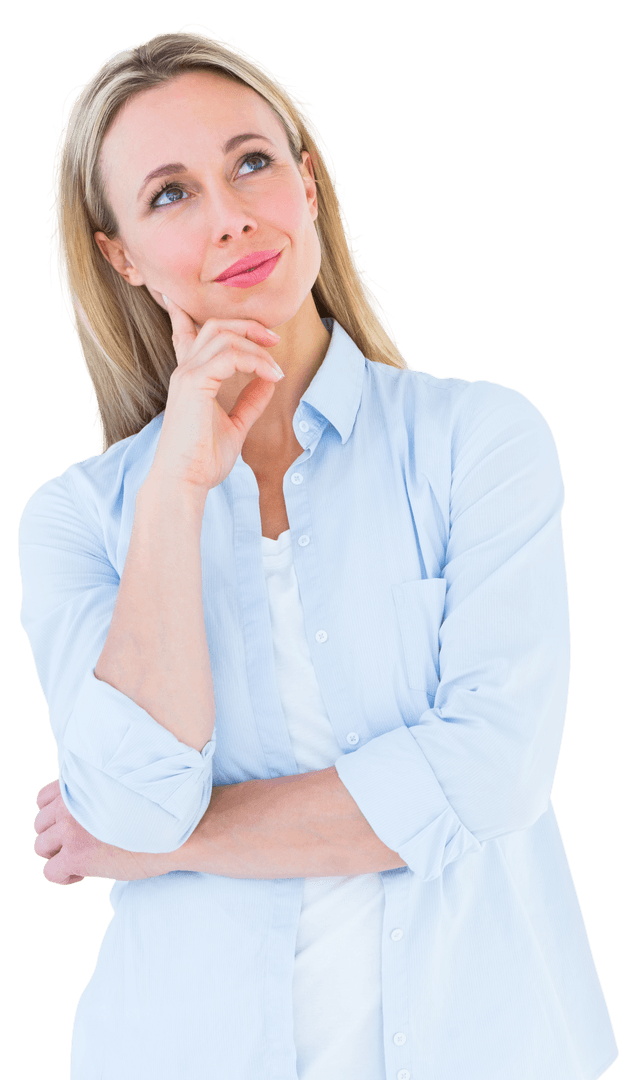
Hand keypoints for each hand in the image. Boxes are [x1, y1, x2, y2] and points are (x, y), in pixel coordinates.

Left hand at [33, 779, 160, 884]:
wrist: (178, 830)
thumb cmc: (159, 811)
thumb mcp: (123, 789)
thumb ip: (98, 793)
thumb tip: (87, 813)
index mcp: (82, 783)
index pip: (43, 799)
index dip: (58, 816)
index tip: (77, 825)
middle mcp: (71, 802)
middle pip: (39, 824)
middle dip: (57, 836)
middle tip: (82, 845)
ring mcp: (71, 828)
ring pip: (41, 846)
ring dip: (59, 854)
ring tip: (84, 859)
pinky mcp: (77, 855)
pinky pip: (50, 872)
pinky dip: (64, 876)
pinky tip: (84, 873)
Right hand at [151, 297, 284, 490]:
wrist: (184, 482)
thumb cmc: (203, 460)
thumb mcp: (236, 425)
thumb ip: (250, 401)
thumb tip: (269, 380)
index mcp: (190, 378)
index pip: (187, 334)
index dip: (195, 313)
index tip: (221, 309)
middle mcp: (185, 371)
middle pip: (215, 326)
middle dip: (248, 326)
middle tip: (274, 340)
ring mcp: (187, 375)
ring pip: (224, 336)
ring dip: (256, 345)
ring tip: (276, 366)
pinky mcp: (193, 384)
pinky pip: (230, 356)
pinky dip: (255, 361)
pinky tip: (272, 375)